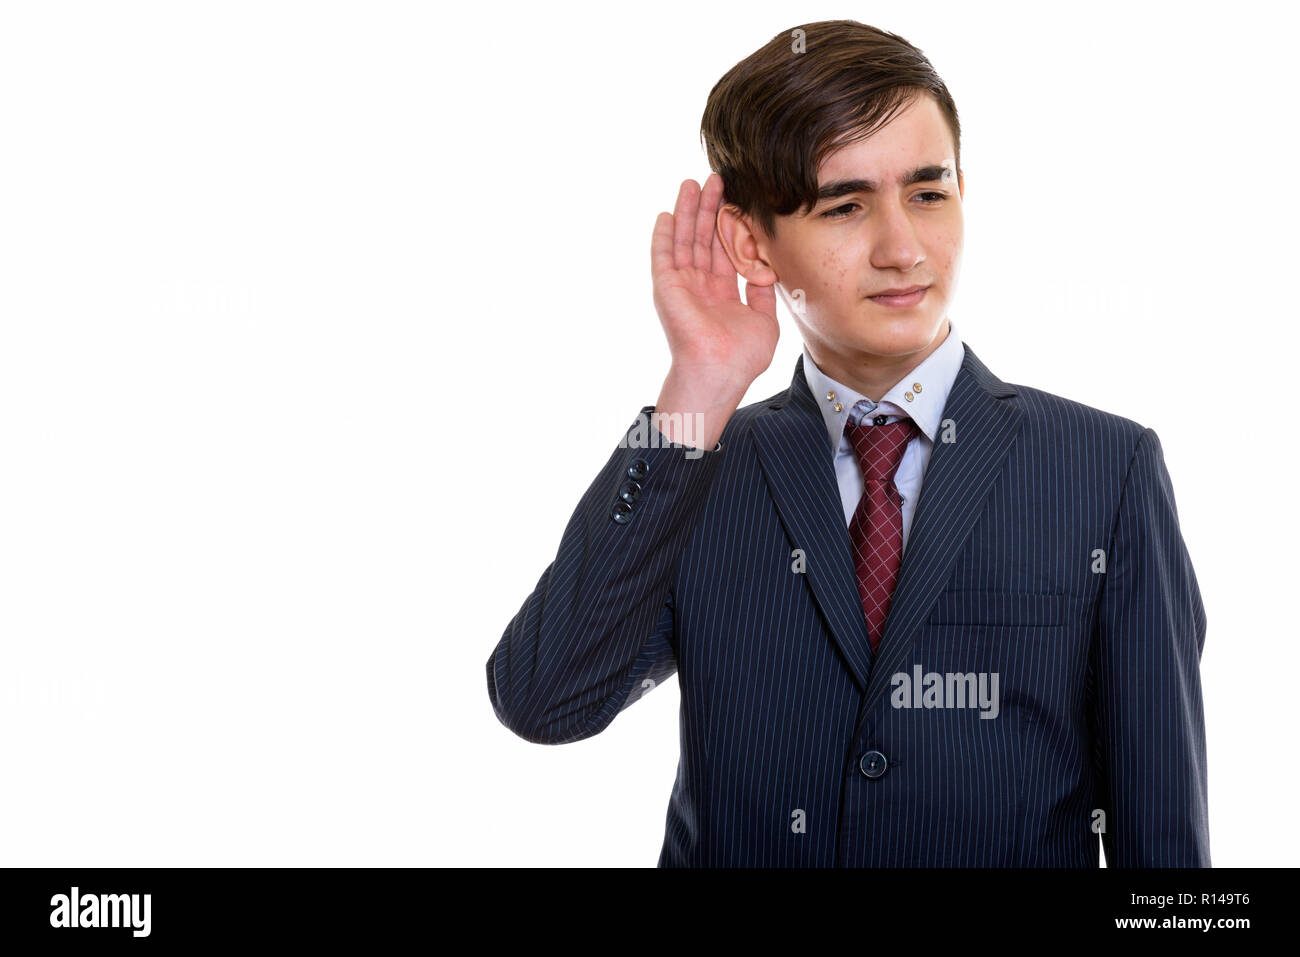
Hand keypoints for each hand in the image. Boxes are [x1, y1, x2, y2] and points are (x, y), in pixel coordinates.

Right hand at [651, 174, 778, 400]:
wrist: (719, 373)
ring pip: (684, 240)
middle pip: (703, 239)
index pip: (724, 251)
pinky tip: (668, 212)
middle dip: (709, 209)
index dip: (730, 225)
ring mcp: (681, 286)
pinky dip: (665, 234)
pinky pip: (663, 255)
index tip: (737, 200)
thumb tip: (768, 269)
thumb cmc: (742, 357)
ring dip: (688, 212)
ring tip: (692, 183)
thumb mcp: (764, 319)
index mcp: (721, 294)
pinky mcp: (666, 287)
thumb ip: (762, 292)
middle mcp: (699, 287)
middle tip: (716, 179)